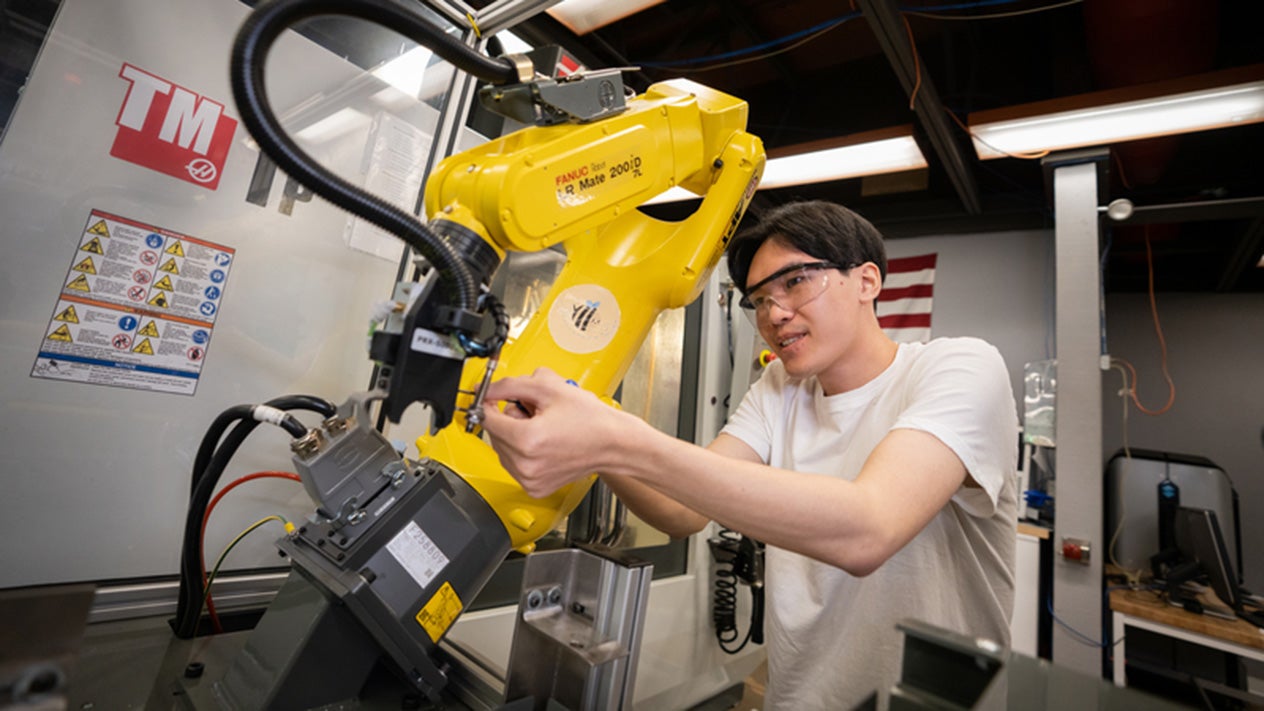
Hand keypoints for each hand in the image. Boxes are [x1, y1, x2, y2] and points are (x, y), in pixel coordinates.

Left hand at [480, 368, 628, 496]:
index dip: (488, 403)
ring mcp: (530, 480)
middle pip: (494, 435)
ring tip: (542, 428)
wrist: (613, 443)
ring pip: (502, 451)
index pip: (487, 419)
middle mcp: (526, 465)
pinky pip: (514, 466)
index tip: (493, 397)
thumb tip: (487, 390)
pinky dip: (523, 453)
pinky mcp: (536, 488)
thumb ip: (511, 385)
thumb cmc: (590, 419)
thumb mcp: (549, 388)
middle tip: (534, 412)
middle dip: (509, 419)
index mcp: (527, 440)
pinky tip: (544, 444)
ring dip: (514, 436)